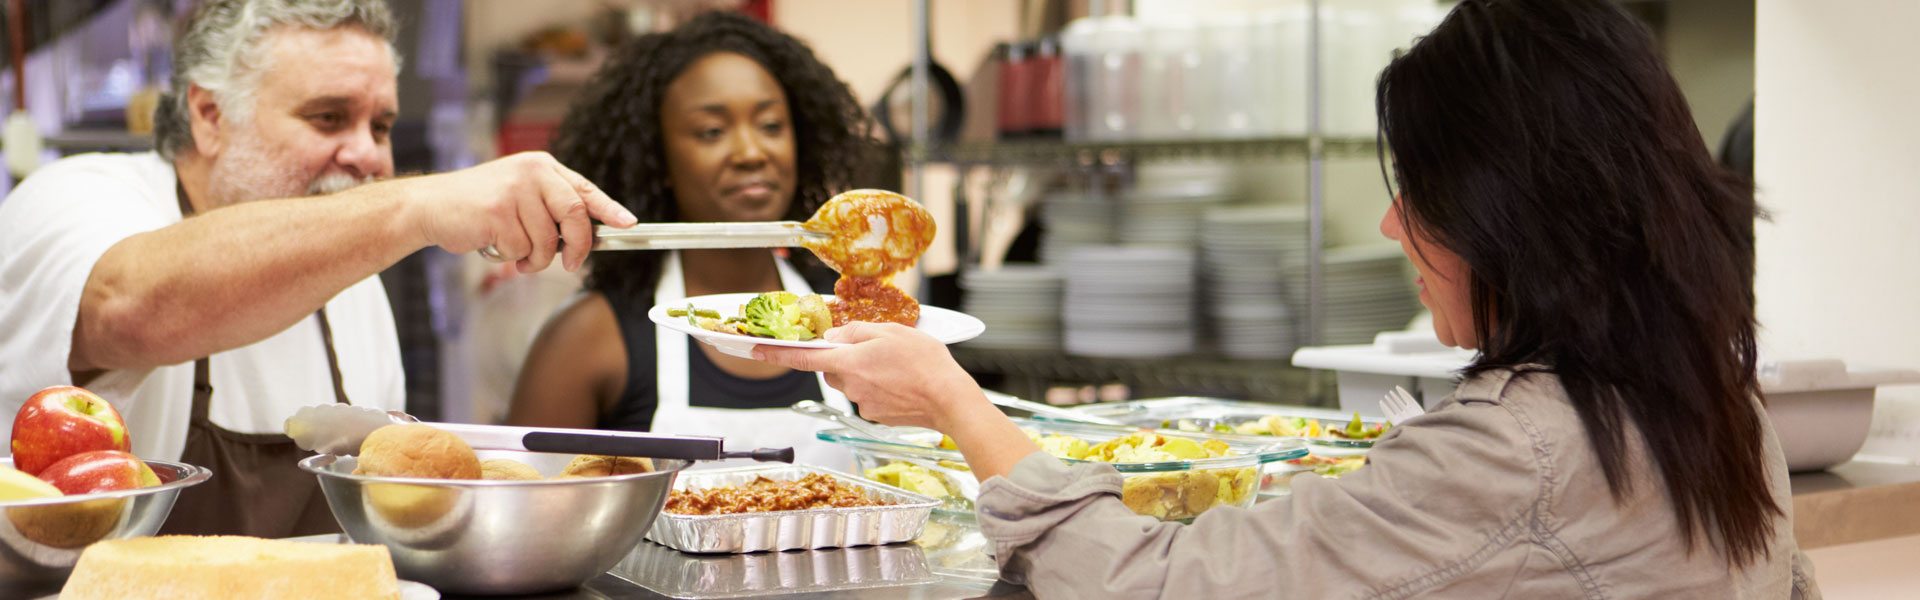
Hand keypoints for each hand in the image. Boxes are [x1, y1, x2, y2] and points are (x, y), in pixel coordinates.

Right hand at [403, 152, 637, 272]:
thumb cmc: (478, 207)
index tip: (629, 223)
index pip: (585, 189)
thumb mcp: (520, 196)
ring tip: (514, 251)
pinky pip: (520, 248)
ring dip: (535, 258)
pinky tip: (492, 244)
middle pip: (575, 214)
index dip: (610, 209)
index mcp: (542, 167)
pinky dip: (510, 257)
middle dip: (577, 246)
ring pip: (547, 240)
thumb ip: (551, 208)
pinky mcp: (497, 211)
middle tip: (571, 262)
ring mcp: (514, 190)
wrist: (430, 206)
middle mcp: (532, 173)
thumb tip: (587, 236)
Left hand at [753, 322, 983, 430]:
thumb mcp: (891, 331)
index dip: (776, 353)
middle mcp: (850, 385)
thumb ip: (857, 332)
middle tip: (874, 349)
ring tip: (895, 366)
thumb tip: (836, 337)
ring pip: (851, 382)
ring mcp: (862, 404)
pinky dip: (878, 387)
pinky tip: (900, 383)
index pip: (803, 358)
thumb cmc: (925, 363)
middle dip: (844, 358)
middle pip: (832, 368)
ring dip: (864, 372)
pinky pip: (867, 396)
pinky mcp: (874, 416)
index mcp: (850, 362)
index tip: (755, 349)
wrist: (948, 399)